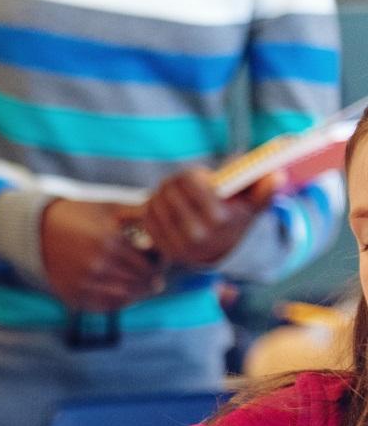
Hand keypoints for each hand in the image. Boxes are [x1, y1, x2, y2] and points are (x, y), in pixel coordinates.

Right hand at [40, 199, 162, 310]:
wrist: (37, 227)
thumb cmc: (79, 214)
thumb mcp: (109, 207)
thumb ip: (140, 212)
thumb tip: (168, 218)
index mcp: (109, 241)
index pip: (148, 265)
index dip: (160, 266)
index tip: (161, 264)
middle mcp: (96, 264)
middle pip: (139, 283)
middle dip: (151, 281)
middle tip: (155, 280)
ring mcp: (82, 281)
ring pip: (124, 297)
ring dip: (137, 293)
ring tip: (141, 288)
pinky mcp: (71, 294)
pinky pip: (104, 306)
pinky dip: (118, 302)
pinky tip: (122, 294)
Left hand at [139, 169, 278, 266]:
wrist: (224, 250)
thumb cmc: (237, 219)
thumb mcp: (254, 204)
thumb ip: (265, 189)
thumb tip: (277, 175)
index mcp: (219, 218)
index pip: (190, 182)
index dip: (192, 174)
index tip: (198, 175)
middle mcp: (197, 233)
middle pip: (170, 191)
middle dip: (175, 181)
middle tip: (181, 181)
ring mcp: (178, 243)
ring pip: (155, 204)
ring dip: (161, 193)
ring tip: (172, 192)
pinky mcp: (165, 249)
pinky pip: (148, 219)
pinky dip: (152, 208)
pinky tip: (163, 205)